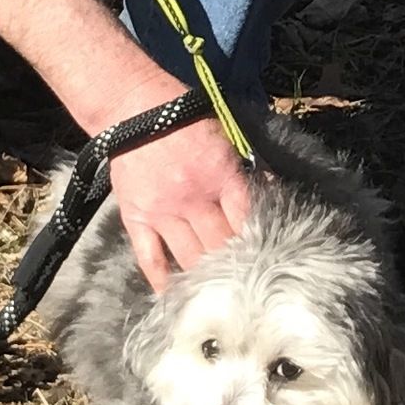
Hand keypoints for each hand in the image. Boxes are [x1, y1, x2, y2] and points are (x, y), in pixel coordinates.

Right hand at [107, 111, 254, 292]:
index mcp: (220, 176)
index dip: (259, 241)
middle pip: (221, 245)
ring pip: (190, 258)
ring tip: (218, 296)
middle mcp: (193, 199)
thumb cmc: (184, 116)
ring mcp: (162, 213)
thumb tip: (271, 189)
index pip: (246, 220)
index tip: (267, 258)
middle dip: (236, 265)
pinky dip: (163, 281)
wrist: (132, 107)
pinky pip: (150, 259)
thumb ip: (245, 166)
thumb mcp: (224, 134)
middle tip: (247, 284)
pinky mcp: (136, 219)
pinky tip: (175, 297)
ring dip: (206, 277)